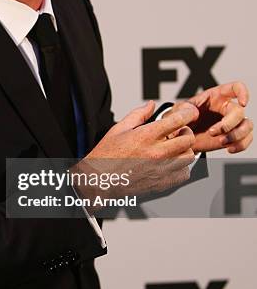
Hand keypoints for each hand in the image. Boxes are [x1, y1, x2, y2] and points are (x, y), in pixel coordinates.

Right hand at [75, 100, 198, 205]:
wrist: (99, 181)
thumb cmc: (105, 156)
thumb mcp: (119, 129)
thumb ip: (138, 114)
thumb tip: (151, 105)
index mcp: (145, 137)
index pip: (177, 121)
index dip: (187, 114)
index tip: (188, 113)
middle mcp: (156, 153)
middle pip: (188, 139)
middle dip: (186, 132)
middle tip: (178, 132)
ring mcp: (160, 170)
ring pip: (189, 157)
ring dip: (184, 150)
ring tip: (173, 148)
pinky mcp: (161, 183)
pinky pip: (183, 174)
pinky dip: (181, 168)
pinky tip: (170, 163)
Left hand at [170, 82, 252, 153]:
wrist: (180, 136)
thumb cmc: (182, 118)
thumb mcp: (179, 110)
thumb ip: (184, 108)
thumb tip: (195, 112)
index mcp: (216, 96)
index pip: (235, 87)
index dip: (243, 93)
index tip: (242, 103)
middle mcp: (226, 108)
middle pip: (239, 111)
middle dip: (228, 124)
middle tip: (212, 132)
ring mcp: (232, 122)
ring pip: (247, 125)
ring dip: (237, 135)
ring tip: (221, 141)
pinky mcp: (232, 136)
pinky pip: (245, 140)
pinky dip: (241, 145)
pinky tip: (229, 149)